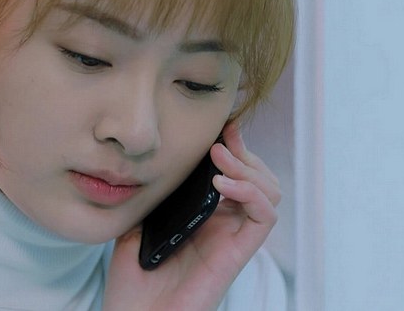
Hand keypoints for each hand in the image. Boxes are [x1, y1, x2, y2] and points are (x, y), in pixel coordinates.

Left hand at [103, 121, 280, 310]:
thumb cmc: (133, 278)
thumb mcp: (139, 220)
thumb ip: (157, 191)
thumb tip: (168, 155)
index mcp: (206, 214)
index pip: (236, 172)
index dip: (234, 146)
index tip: (220, 126)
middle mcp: (225, 224)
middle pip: (259, 177)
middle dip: (244, 152)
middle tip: (220, 140)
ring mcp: (233, 238)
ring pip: (270, 192)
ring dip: (249, 167)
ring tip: (219, 158)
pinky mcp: (238, 254)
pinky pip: (264, 217)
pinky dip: (250, 192)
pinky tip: (221, 183)